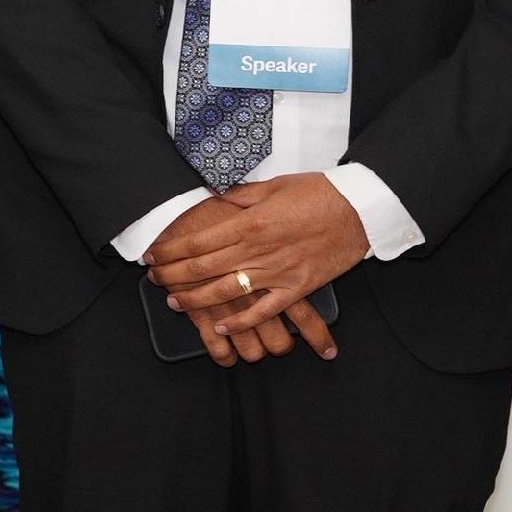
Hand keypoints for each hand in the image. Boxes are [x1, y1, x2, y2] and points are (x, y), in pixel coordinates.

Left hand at [146, 175, 364, 364]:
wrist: (360, 209)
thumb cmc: (318, 193)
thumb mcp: (274, 186)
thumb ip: (241, 196)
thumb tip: (214, 197)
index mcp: (249, 223)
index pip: (197, 241)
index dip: (170, 250)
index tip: (151, 255)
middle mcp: (258, 250)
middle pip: (204, 268)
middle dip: (173, 275)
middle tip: (153, 280)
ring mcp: (278, 272)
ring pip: (228, 291)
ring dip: (197, 299)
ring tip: (175, 303)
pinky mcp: (298, 287)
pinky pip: (265, 310)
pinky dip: (242, 321)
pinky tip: (221, 325)